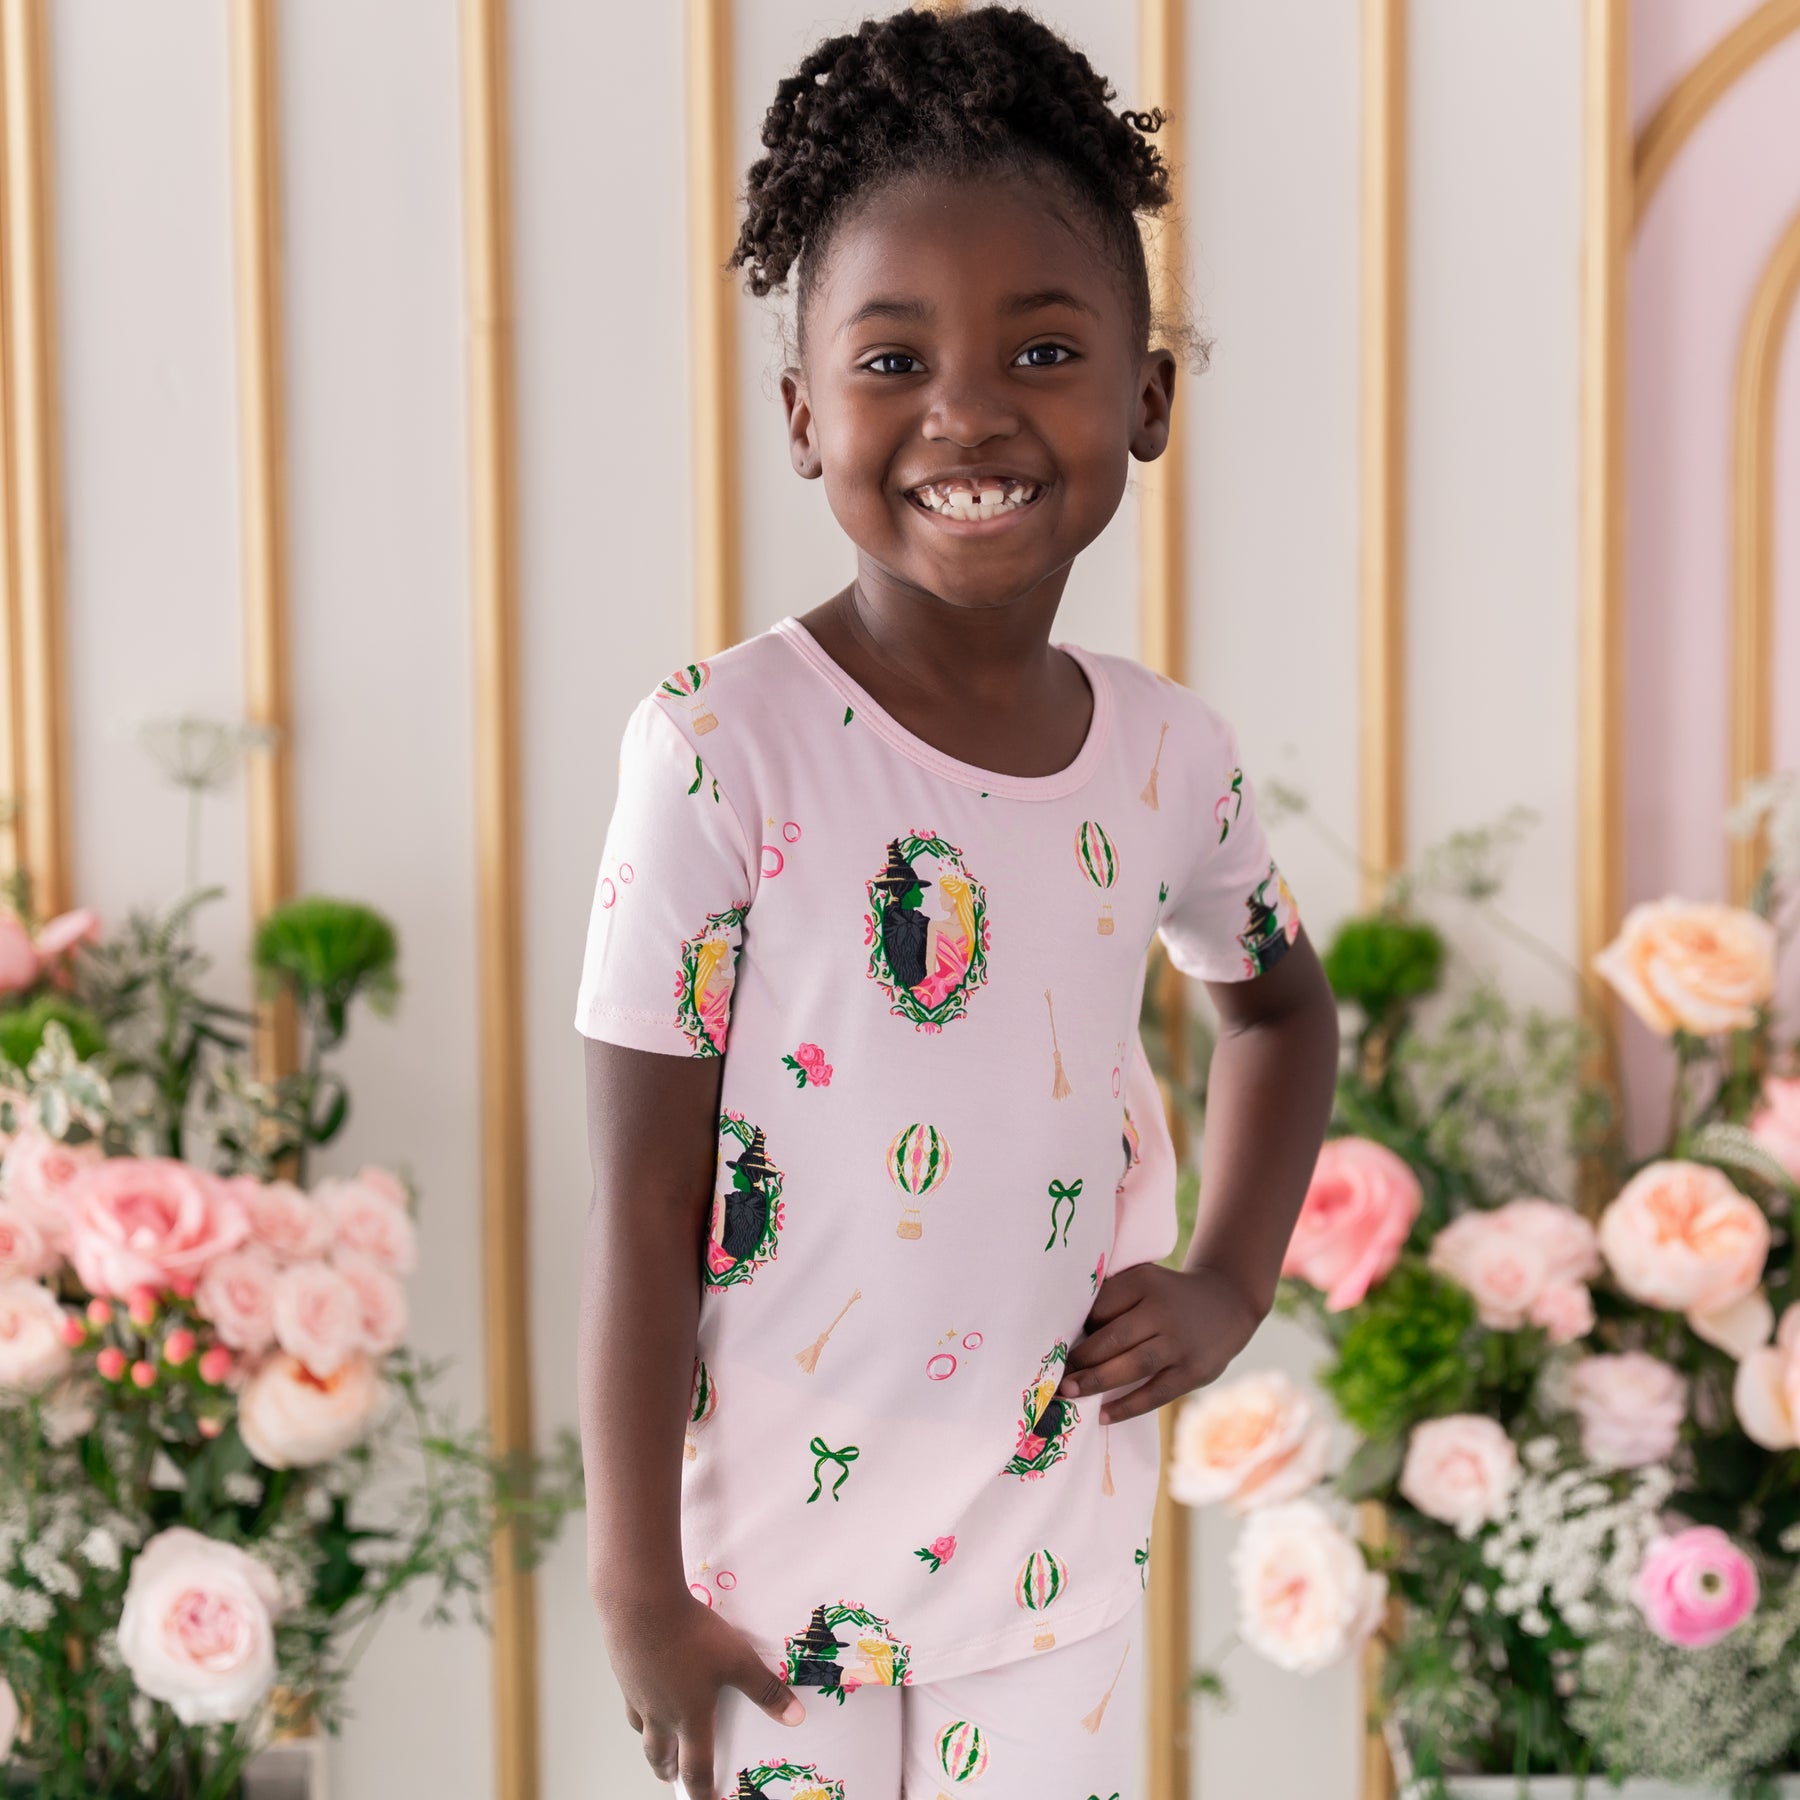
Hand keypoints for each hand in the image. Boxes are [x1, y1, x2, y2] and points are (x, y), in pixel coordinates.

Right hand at [599, 1587, 803, 1798]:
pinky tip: (645, 1688)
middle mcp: (660, 1713)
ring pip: (642, 1730)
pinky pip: (631, 1698)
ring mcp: (638, 1693)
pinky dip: (639, 1706)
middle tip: (672, 1779)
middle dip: (669, 1771)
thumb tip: (795, 1718)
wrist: (642, 1605)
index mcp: (689, 1717)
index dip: (703, 1791)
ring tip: (656, 1743)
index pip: (696, 1768)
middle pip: (661, 1756)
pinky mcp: (624, 1670)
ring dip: (651, 1743)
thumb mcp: (737, 1660)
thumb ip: (765, 1689)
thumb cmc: (692, 1635)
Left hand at [1055, 1263, 1261, 1424]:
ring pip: (1133, 1366)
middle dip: (1081, 1359)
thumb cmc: (1167, 1297)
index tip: (1054, 1343)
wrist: (1226, 1304)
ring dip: (1097, 1382)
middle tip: (1053, 1376)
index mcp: (1145, 1282)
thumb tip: (1068, 1332)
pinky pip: (1155, 1393)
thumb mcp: (1144, 1282)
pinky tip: (1103, 1415)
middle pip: (1114, 1338)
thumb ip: (1113, 1299)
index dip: (1078, 1326)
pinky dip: (1127, 1406)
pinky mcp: (1194, 1371)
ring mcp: (1180, 1342)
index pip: (1102, 1306)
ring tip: (1069, 1394)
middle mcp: (1163, 1310)